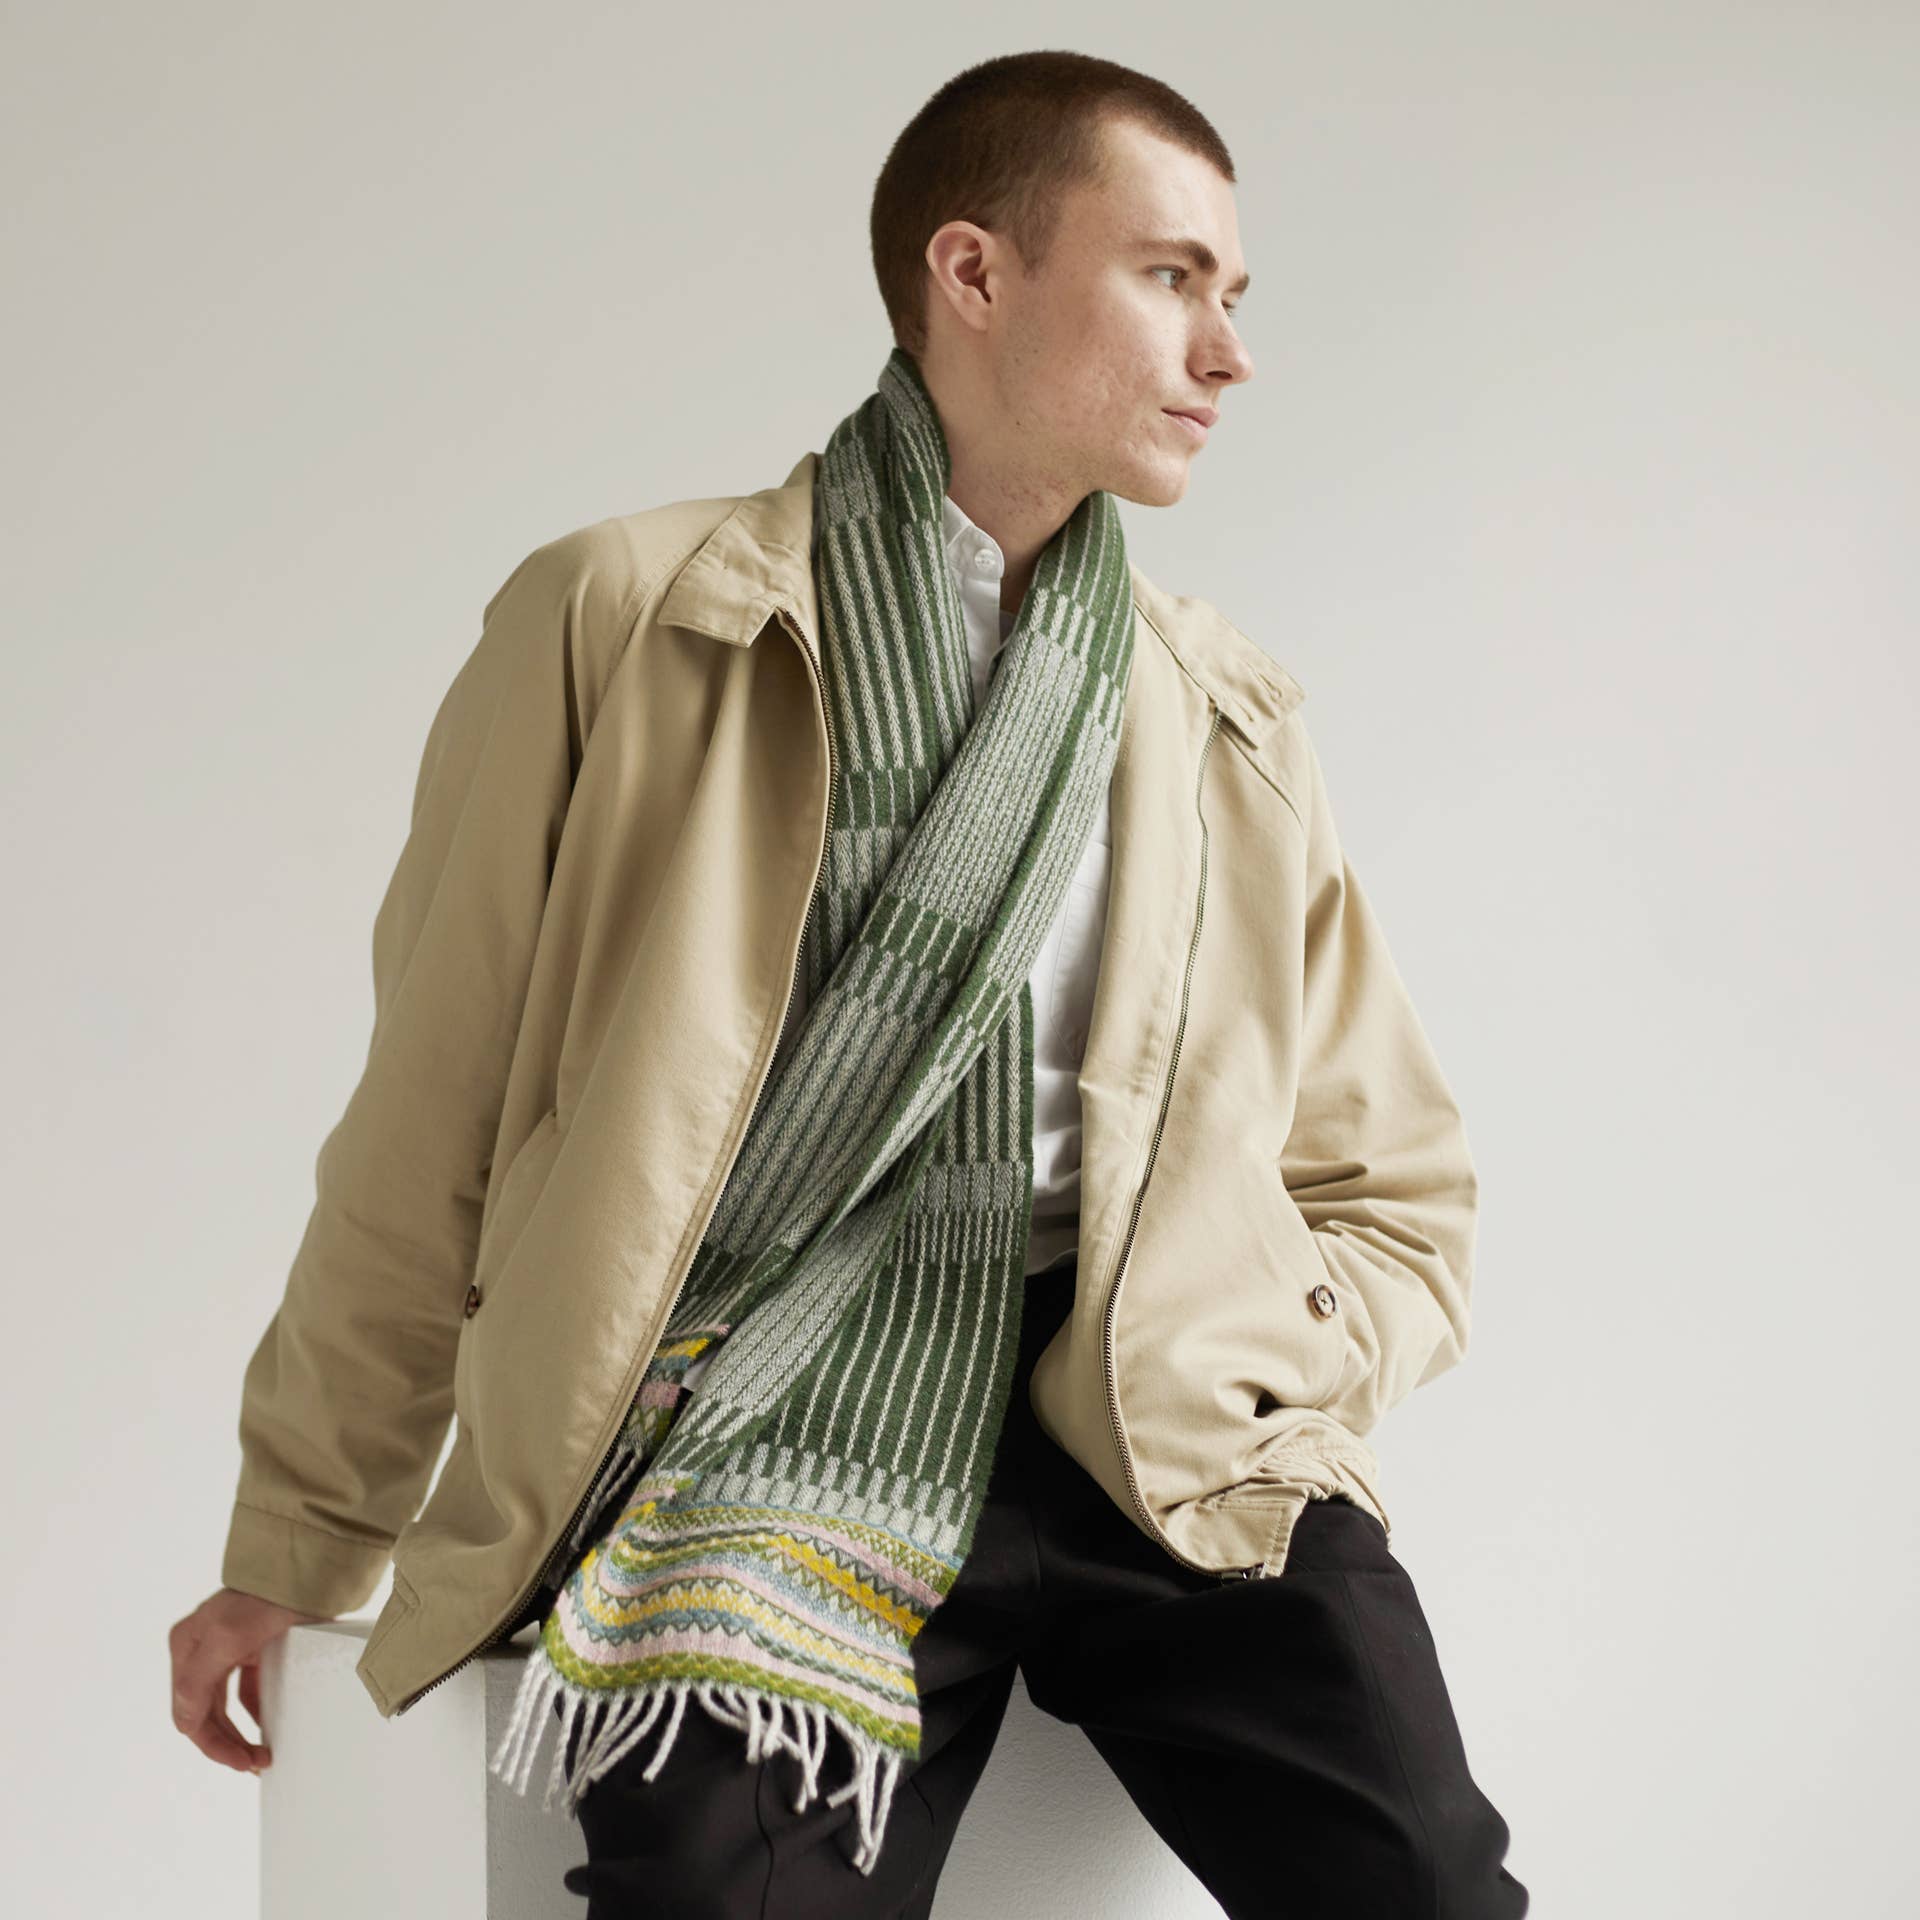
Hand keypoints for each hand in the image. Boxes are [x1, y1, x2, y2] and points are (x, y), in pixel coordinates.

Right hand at [169, 1586, 331, 1773]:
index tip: (242, 1761)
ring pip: (225, 1707)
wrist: (310, 1567)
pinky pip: (246, 1691)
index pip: (190, 1714)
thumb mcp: (228, 1638)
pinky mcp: (251, 1648)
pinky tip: (267, 1725)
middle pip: (206, 1714)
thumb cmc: (268, 1596)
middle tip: (256, 1764)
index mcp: (186, 1647)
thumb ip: (198, 1681)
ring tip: (261, 1755)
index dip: (214, 1744)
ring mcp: (226, 1649)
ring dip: (240, 1733)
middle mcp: (199, 1650)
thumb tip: (184, 1723)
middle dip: (228, 1743)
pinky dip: (255, 1710)